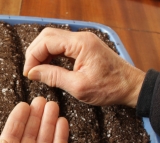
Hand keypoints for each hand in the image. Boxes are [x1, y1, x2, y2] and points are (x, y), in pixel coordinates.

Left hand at [0, 97, 87, 142]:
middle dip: (34, 118)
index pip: (9, 140)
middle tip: (41, 101)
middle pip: (27, 138)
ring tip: (53, 106)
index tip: (23, 105)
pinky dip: (59, 138)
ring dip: (47, 124)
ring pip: (43, 142)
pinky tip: (61, 124)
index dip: (16, 121)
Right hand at [23, 28, 144, 107]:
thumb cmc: (109, 88)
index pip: (46, 42)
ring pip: (52, 39)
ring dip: (41, 53)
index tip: (29, 73)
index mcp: (80, 44)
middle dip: (34, 53)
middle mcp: (81, 38)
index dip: (33, 56)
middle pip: (47, 36)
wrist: (130, 87)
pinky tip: (47, 67)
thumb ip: (53, 77)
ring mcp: (82, 41)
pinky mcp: (83, 47)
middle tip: (30, 71)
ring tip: (37, 71)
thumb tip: (32, 73)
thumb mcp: (78, 86)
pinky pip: (61, 45)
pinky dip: (50, 55)